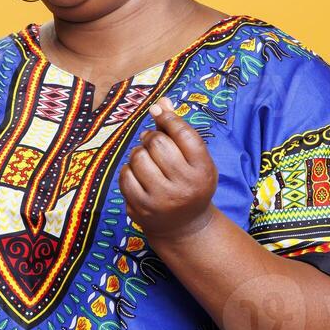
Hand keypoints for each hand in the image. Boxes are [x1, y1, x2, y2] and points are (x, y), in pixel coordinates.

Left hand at [120, 96, 217, 238]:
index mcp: (203, 170)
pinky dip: (128, 170)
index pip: (184, 134)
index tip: (160, 115)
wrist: (184, 226)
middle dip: (152, 137)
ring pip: (138, 157)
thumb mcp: (194, 159)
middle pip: (158, 143)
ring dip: (138, 153)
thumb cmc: (189, 182)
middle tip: (152, 142)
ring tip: (146, 160)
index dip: (168, 119)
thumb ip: (179, 130)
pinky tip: (137, 174)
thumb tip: (161, 102)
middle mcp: (185, 186)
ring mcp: (162, 199)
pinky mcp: (141, 208)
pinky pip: (125, 175)